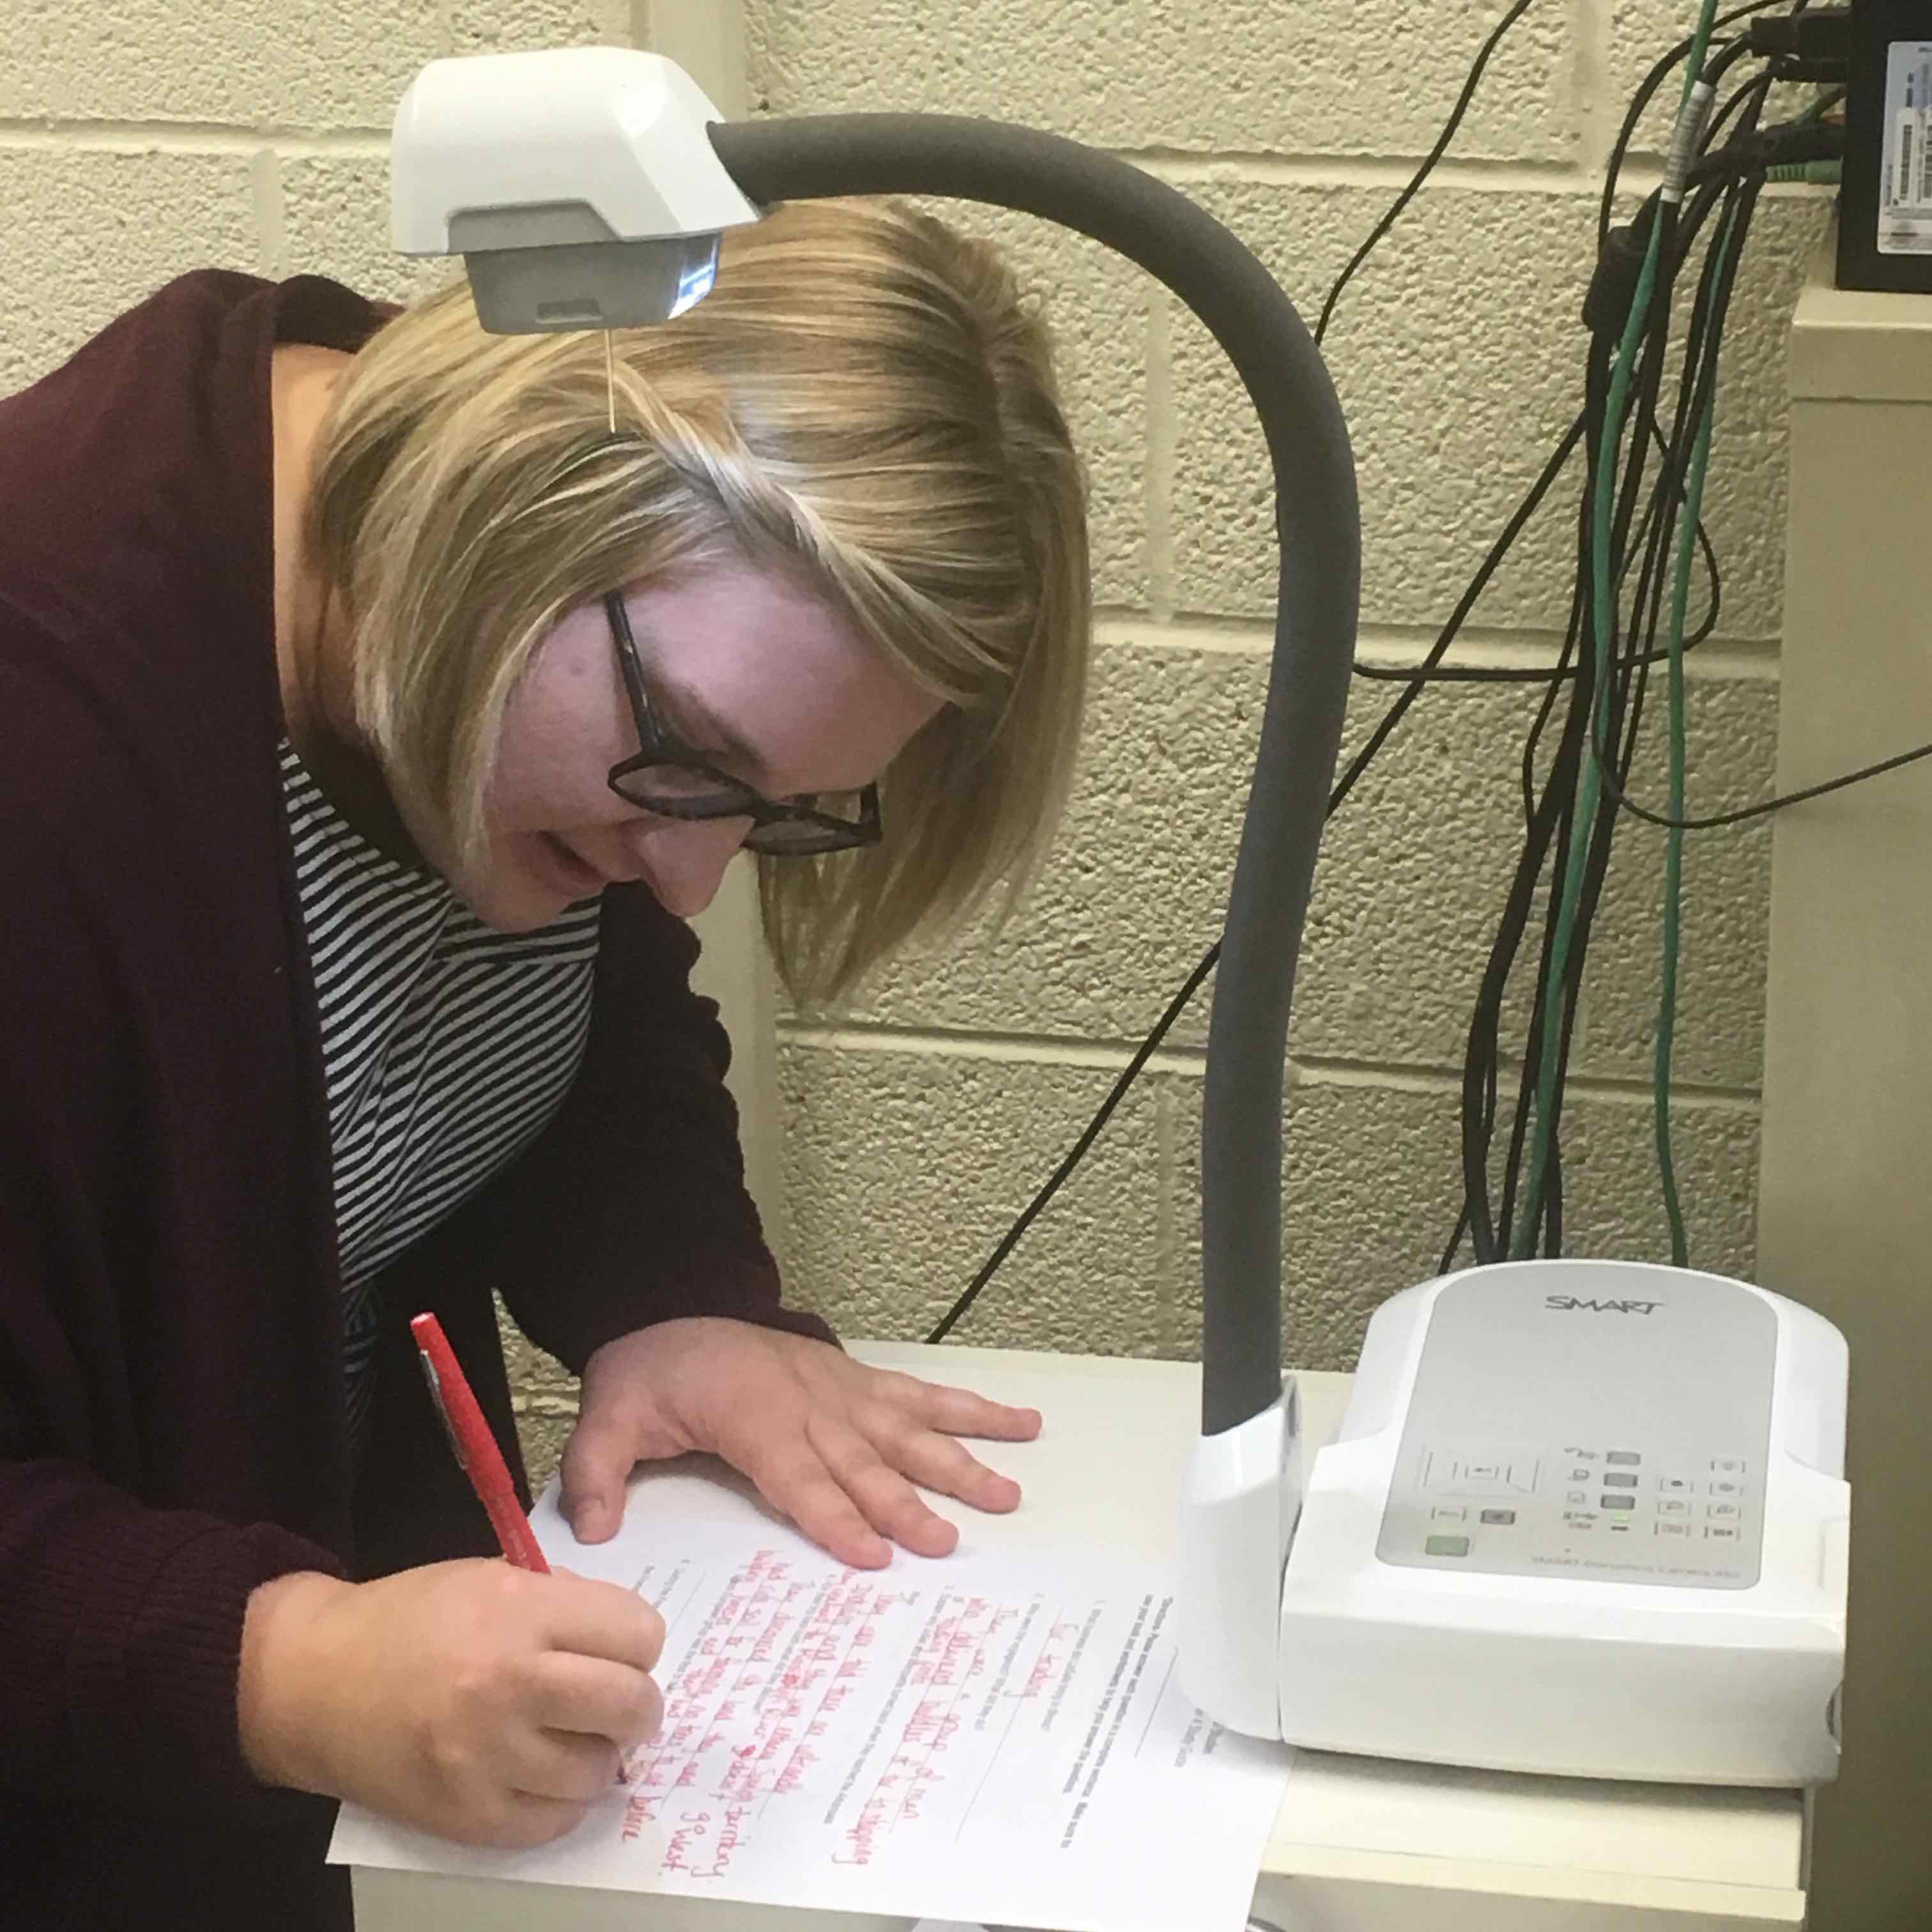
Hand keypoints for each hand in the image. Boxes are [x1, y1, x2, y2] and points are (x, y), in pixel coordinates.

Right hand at [238, 1560, 663, 1847]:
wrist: (316, 1683)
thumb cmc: (411, 1621)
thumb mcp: (491, 1579)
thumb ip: (564, 1603)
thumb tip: (630, 1645)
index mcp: (519, 1613)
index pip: (637, 1634)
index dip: (637, 1640)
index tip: (620, 1648)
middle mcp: (508, 1685)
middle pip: (632, 1705)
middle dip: (638, 1702)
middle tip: (619, 1700)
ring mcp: (486, 1758)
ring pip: (600, 1770)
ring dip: (597, 1753)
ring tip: (571, 1735)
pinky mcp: (467, 1816)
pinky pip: (555, 1821)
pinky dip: (561, 1798)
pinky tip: (540, 1771)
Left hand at [561, 1318, 1041, 1567]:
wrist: (675, 1306)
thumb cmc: (651, 1371)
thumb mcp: (608, 1416)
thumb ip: (598, 1471)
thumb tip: (593, 1530)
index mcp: (754, 1418)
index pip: (799, 1476)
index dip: (835, 1515)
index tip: (873, 1554)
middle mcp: (811, 1404)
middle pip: (865, 1462)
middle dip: (907, 1503)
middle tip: (947, 1542)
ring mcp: (844, 1390)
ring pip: (909, 1429)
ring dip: (959, 1460)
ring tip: (1007, 1492)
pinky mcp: (860, 1382)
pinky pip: (922, 1395)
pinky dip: (971, 1409)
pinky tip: (1018, 1423)